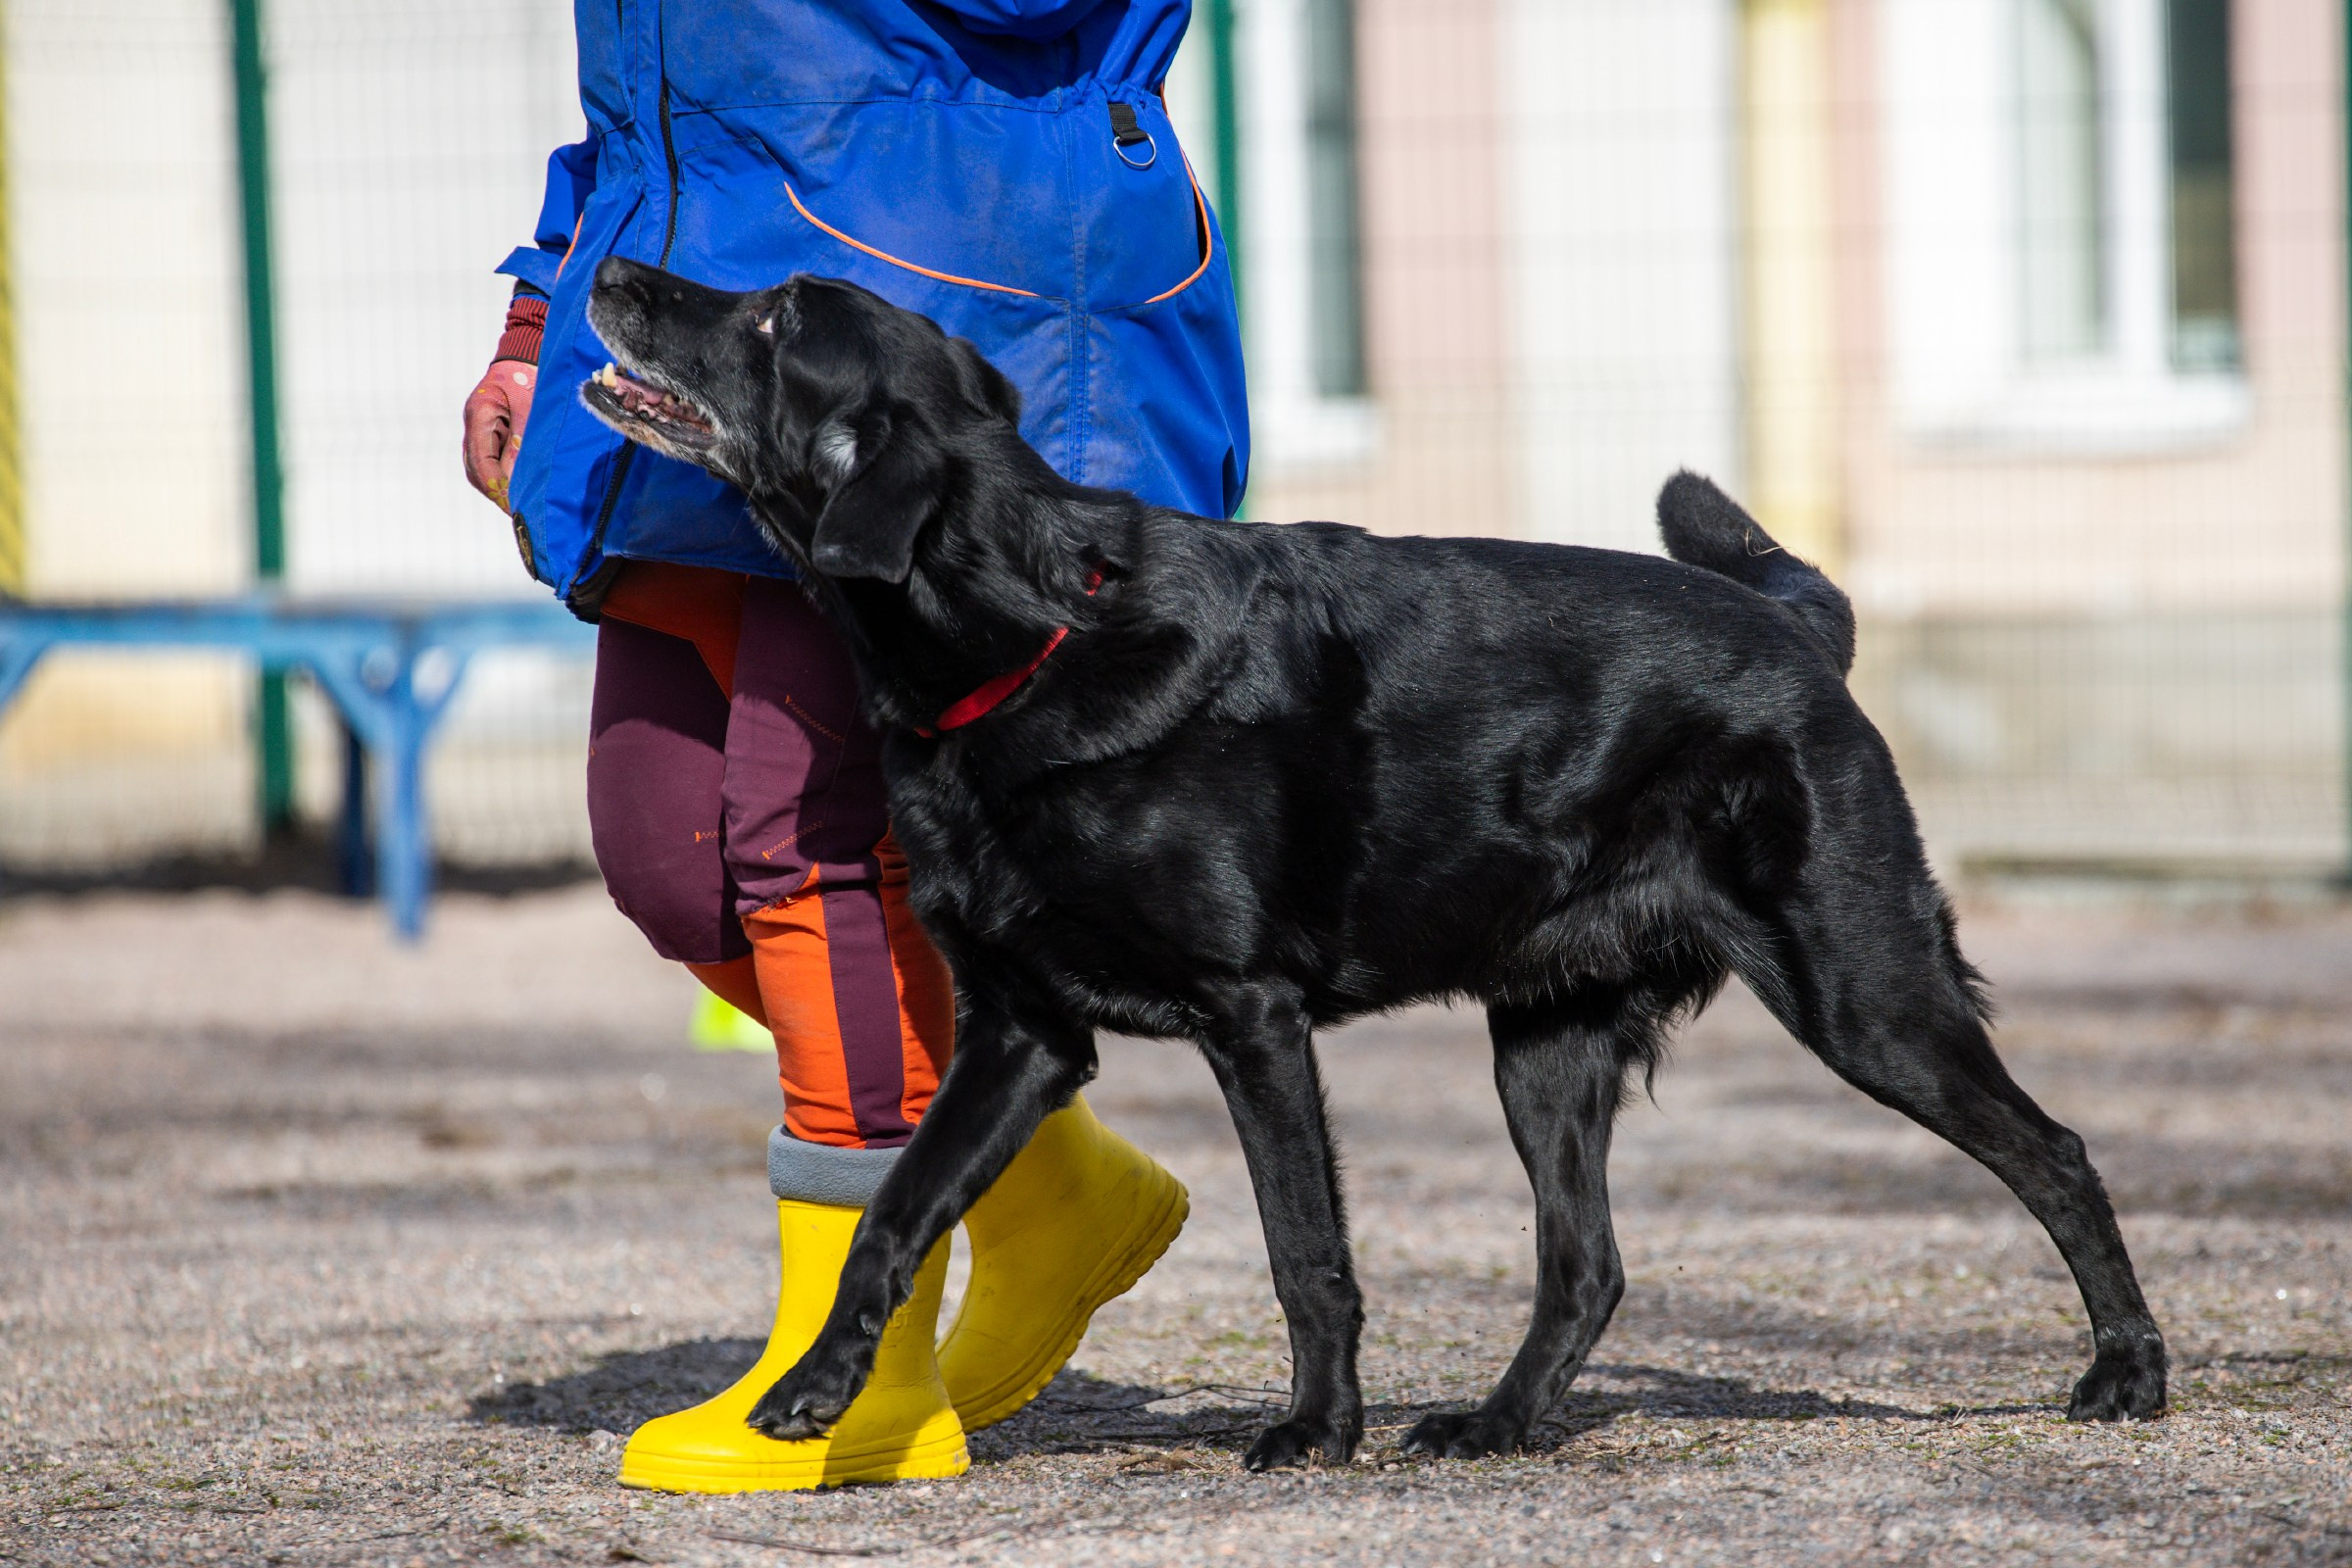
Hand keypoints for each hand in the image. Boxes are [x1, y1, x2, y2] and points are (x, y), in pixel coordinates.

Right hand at [462, 359, 536, 508]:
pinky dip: (505, 475)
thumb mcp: (531, 407)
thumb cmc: (531, 373)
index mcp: (479, 415)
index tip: (515, 507)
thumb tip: (515, 481)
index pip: (480, 463)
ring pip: (483, 468)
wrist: (528, 351)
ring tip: (522, 506)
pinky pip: (493, 460)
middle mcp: (475, 424)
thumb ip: (522, 443)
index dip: (496, 488)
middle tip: (521, 513)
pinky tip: (522, 487)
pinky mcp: (492, 431)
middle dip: (496, 493)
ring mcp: (481, 429)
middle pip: (476, 470)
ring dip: (500, 487)